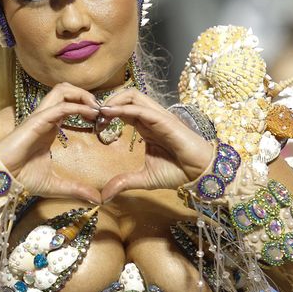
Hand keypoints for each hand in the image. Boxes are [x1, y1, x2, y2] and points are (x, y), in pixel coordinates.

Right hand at [0, 82, 101, 202]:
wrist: (1, 178)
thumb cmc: (21, 178)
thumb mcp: (55, 185)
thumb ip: (76, 189)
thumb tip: (97, 199)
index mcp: (50, 127)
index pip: (69, 104)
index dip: (87, 107)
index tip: (102, 120)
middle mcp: (46, 118)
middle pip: (66, 90)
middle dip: (86, 95)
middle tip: (101, 111)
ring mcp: (40, 117)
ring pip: (62, 90)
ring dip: (82, 95)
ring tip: (96, 109)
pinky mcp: (36, 121)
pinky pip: (59, 106)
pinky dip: (77, 106)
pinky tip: (90, 115)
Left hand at [98, 89, 215, 202]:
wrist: (200, 174)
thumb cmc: (178, 172)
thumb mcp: (144, 179)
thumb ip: (124, 182)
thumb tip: (105, 196)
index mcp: (146, 126)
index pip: (123, 108)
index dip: (106, 112)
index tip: (93, 124)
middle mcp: (151, 117)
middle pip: (127, 95)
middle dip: (107, 101)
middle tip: (93, 116)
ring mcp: (159, 117)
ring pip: (133, 95)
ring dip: (114, 100)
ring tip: (100, 113)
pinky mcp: (165, 120)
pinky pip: (142, 108)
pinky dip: (124, 108)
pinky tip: (110, 114)